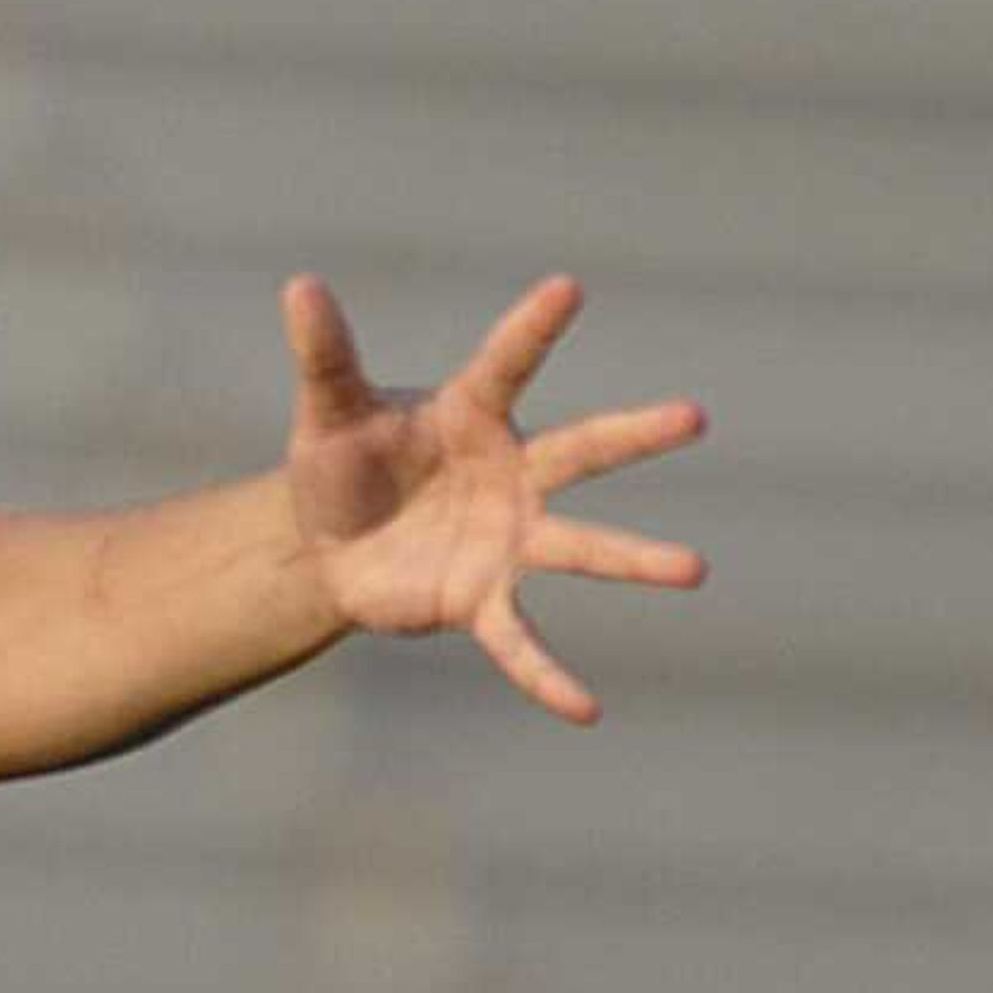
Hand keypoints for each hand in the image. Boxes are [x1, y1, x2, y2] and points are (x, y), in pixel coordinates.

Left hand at [282, 273, 706, 721]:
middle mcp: (509, 474)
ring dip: (633, 559)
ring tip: (693, 568)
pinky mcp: (479, 599)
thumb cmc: (342, 463)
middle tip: (693, 416)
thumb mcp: (326, 410)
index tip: (566, 288)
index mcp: (472, 415)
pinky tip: (585, 709)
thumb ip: (323, 352)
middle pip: (580, 450)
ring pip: (577, 546)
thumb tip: (299, 283)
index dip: (532, 327)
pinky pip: (519, 643)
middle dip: (634, 434)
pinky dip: (548, 677)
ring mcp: (504, 540)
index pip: (506, 363)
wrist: (327, 544)